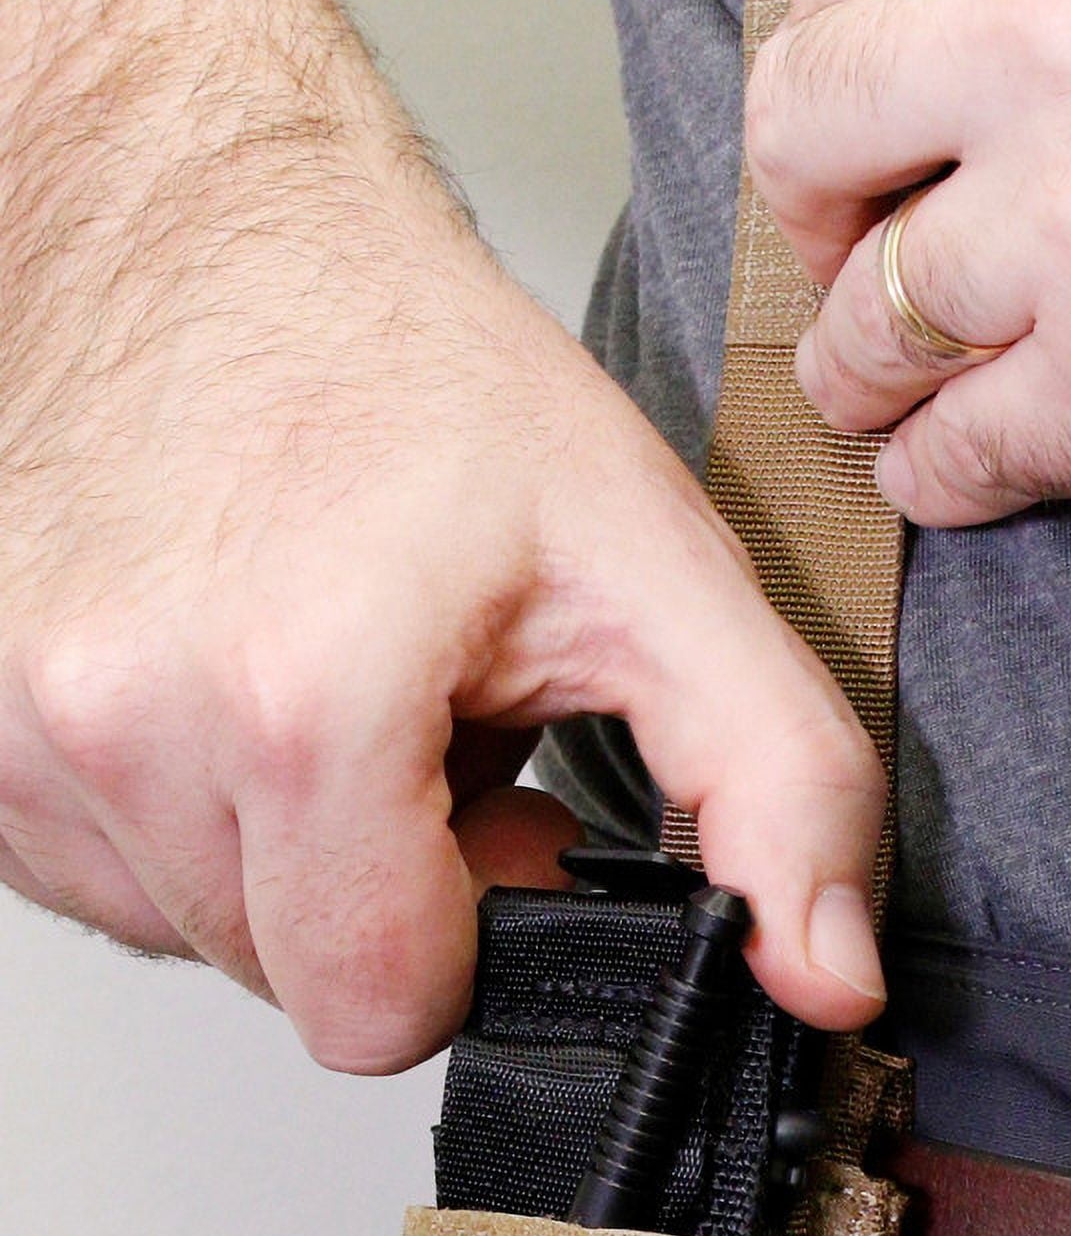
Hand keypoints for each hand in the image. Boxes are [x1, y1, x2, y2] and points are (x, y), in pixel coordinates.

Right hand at [0, 0, 885, 1071]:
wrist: (198, 225)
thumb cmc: (412, 380)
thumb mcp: (657, 566)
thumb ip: (779, 784)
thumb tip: (825, 976)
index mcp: (297, 700)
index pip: (385, 1011)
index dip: (477, 936)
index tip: (504, 814)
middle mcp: (123, 723)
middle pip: (295, 984)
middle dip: (385, 895)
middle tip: (421, 732)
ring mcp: (22, 732)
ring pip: (199, 938)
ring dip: (285, 858)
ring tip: (325, 693)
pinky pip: (107, 882)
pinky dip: (187, 825)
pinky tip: (229, 699)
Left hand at [748, 0, 1070, 522]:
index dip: (845, 46)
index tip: (862, 108)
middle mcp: (1052, 29)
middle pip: (815, 128)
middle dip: (809, 208)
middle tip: (840, 254)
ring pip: (867, 318)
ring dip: (857, 367)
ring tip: (883, 390)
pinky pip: (954, 450)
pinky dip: (933, 473)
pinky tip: (952, 472)